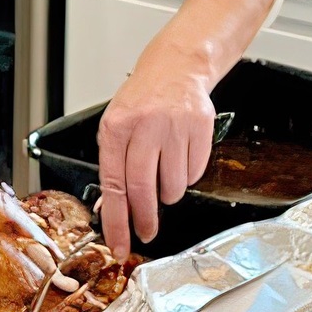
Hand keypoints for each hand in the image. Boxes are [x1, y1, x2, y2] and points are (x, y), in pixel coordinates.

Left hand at [97, 71, 214, 259]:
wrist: (176, 67)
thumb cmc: (141, 101)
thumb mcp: (114, 126)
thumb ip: (112, 164)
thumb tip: (110, 208)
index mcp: (116, 128)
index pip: (113, 185)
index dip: (117, 220)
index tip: (119, 244)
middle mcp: (145, 126)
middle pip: (144, 189)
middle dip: (145, 220)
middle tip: (146, 232)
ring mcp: (175, 126)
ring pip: (173, 185)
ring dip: (167, 193)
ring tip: (163, 174)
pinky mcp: (201, 127)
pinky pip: (194, 172)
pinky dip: (186, 176)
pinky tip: (179, 157)